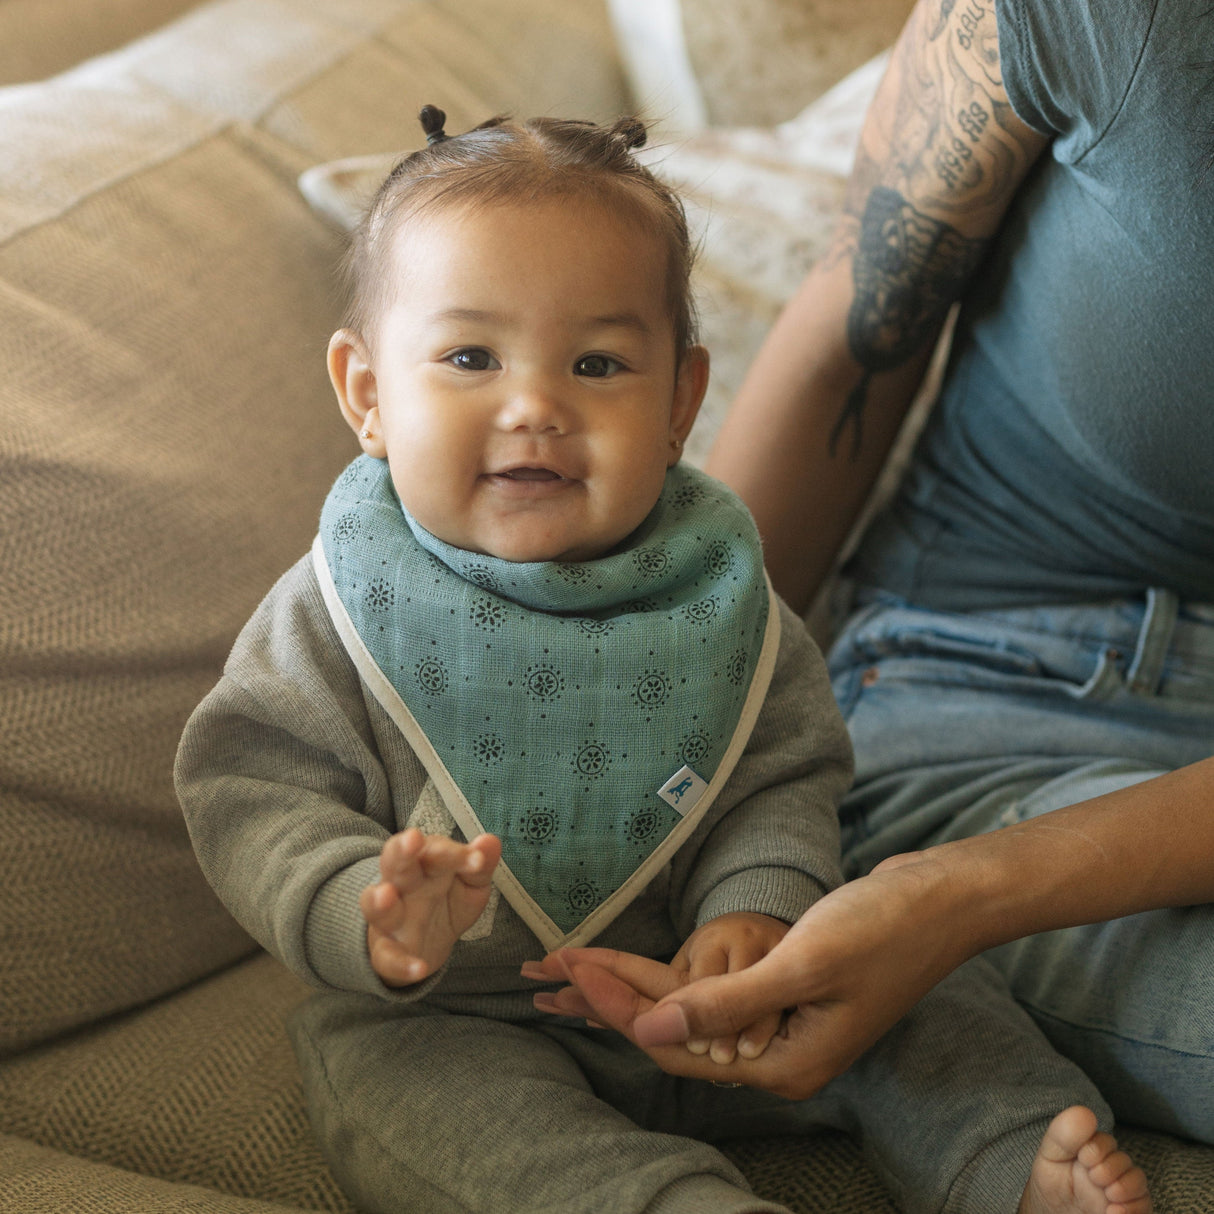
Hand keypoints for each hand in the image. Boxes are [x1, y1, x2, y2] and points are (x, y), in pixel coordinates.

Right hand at [361, 828, 500, 985]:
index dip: (453, 853)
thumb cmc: (446, 902)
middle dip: (402, 851)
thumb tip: (490, 841)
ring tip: (386, 896)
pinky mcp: (385, 952)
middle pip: (394, 863)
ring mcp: (389, 919)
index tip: (477, 859)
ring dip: (378, 900)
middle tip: (413, 839)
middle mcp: (401, 886)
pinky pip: (386, 958)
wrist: (423, 946)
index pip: (433, 850)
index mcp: (423, 864)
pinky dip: (399, 964)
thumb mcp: (469, 884)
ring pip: (374, 906)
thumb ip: (479, 864)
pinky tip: (419, 968)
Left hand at [524, 852, 975, 1097]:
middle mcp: (779, 1056)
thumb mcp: (800, 966)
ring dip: (642, 989)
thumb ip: (722, 1003)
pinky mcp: (790, 996)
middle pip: (679, 1036)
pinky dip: (679, 981)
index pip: (677, 1047)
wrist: (943, 899)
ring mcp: (786, 1027)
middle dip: (617, 1000)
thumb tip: (647, 1031)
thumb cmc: (881, 928)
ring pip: (694, 1016)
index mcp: (783, 1065)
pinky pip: (718, 998)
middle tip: (558, 966)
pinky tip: (649, 968)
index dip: (619, 1009)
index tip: (570, 969)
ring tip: (584, 964)